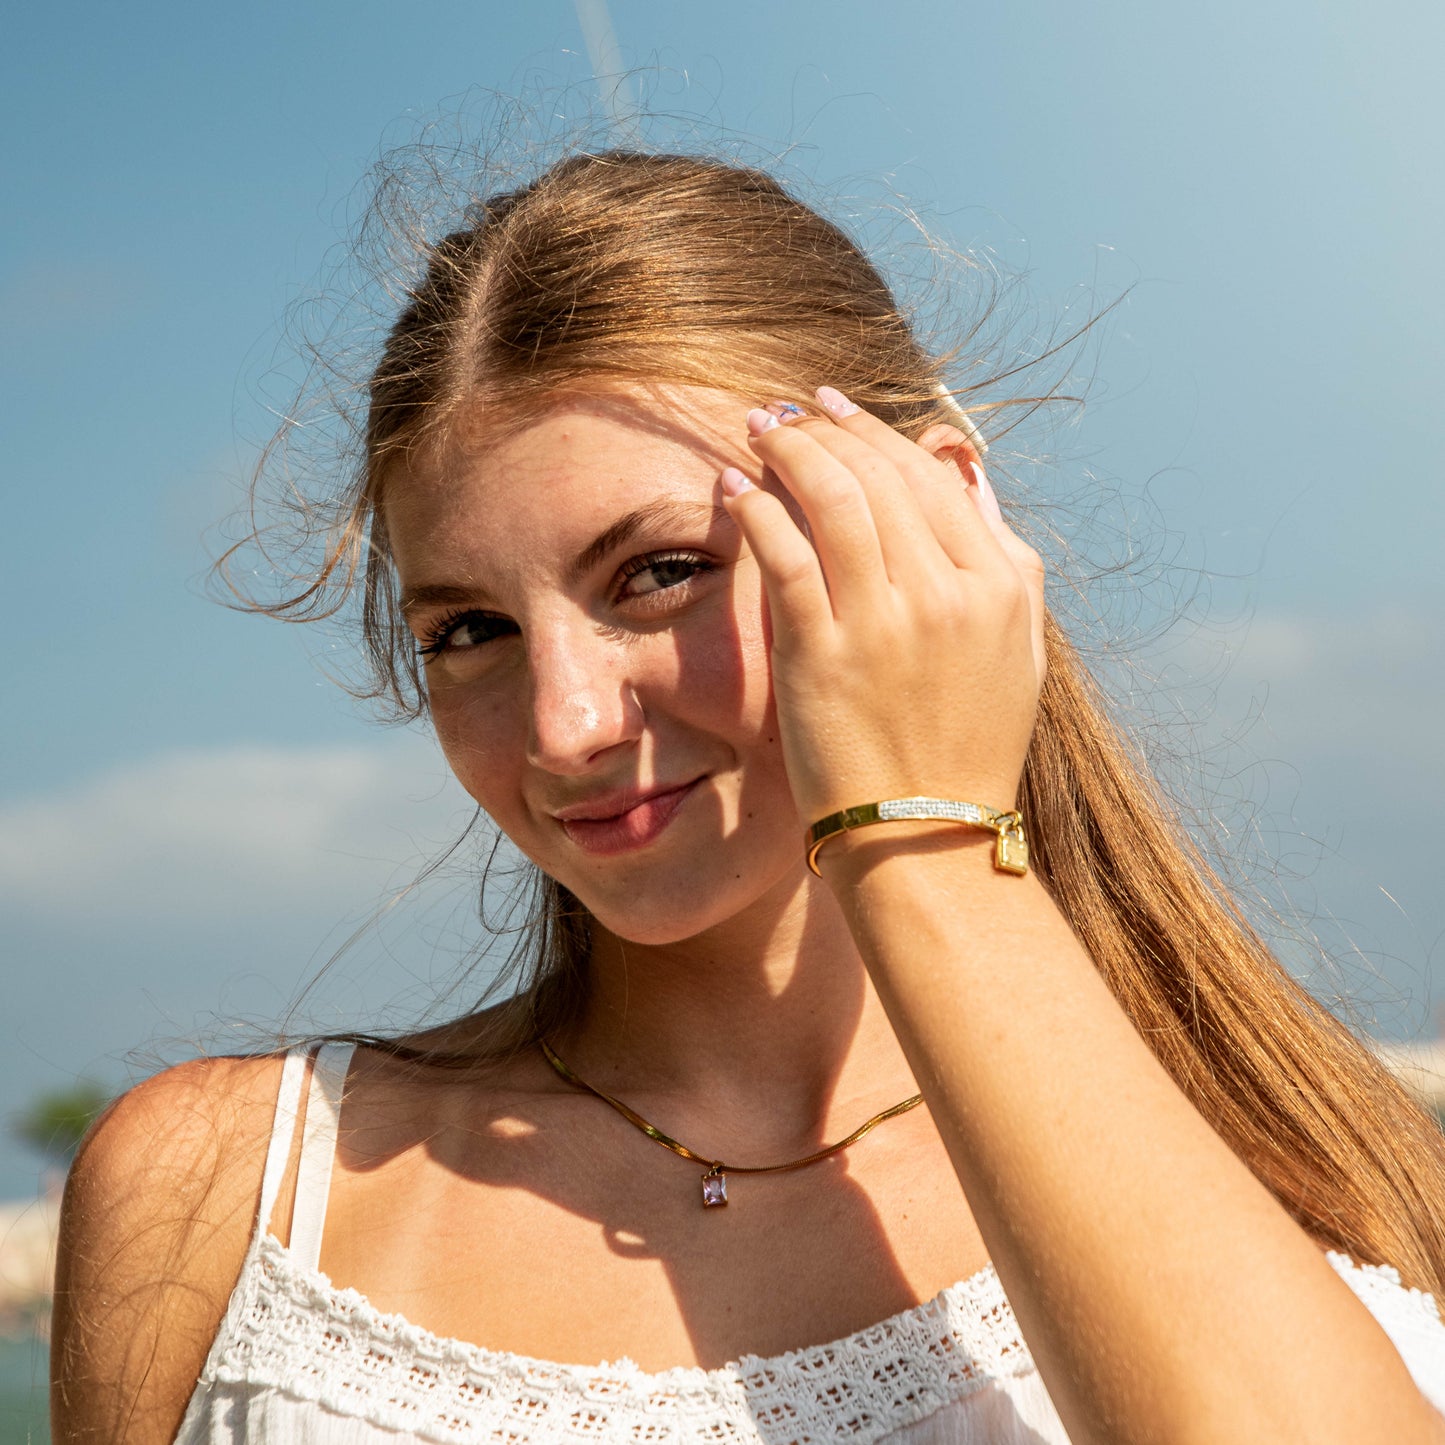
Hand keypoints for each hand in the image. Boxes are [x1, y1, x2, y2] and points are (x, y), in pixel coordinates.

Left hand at [719, 388, 1045, 850]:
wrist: (928, 836)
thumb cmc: (968, 747)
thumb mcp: (1021, 653)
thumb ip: (1009, 563)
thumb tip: (972, 479)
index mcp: (998, 586)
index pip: (931, 479)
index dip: (877, 433)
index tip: (838, 411)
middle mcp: (947, 594)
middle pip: (880, 476)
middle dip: (827, 428)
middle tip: (788, 411)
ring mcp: (885, 624)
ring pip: (834, 499)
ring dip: (790, 450)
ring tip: (759, 431)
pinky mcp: (823, 654)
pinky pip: (785, 554)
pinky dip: (755, 508)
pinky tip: (732, 486)